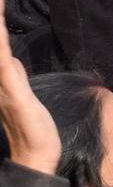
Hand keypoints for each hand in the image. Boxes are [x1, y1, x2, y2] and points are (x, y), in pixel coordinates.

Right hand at [0, 0, 60, 174]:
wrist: (35, 154)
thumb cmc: (30, 126)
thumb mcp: (21, 93)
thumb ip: (13, 76)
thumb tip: (10, 59)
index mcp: (0, 77)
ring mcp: (3, 85)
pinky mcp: (13, 91)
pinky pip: (4, 62)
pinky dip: (1, 43)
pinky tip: (0, 32)